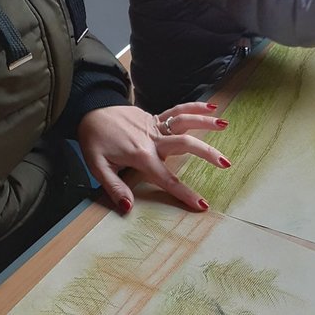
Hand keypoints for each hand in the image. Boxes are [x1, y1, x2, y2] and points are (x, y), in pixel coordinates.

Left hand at [77, 102, 230, 212]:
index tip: (202, 204)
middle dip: (206, 154)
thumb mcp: (97, 166)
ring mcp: (154, 126)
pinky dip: (194, 107)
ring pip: (184, 122)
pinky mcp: (154, 117)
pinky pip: (177, 111)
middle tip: (225, 163)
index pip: (166, 178)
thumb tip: (127, 206)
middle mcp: (152, 139)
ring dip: (205, 123)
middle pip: (185, 145)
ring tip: (225, 125)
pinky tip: (211, 108)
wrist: (89, 111)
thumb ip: (114, 187)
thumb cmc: (93, 141)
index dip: (184, 192)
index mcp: (141, 155)